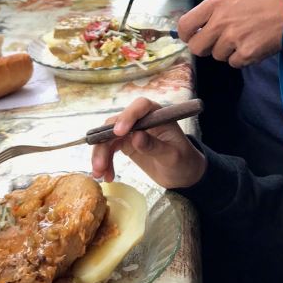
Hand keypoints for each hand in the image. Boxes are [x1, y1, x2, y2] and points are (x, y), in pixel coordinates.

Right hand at [90, 96, 205, 187]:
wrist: (182, 173)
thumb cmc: (183, 161)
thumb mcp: (172, 156)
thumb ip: (155, 146)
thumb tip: (136, 137)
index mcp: (157, 115)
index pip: (140, 106)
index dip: (128, 116)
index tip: (119, 132)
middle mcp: (141, 119)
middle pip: (117, 123)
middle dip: (105, 143)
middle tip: (100, 165)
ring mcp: (131, 131)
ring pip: (108, 136)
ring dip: (100, 154)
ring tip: (99, 174)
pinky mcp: (125, 143)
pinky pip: (109, 148)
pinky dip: (104, 161)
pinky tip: (105, 176)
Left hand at [178, 0, 282, 67]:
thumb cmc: (262, 1)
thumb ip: (213, 9)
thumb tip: (197, 26)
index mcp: (215, 4)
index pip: (185, 25)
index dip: (186, 35)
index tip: (191, 37)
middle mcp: (220, 22)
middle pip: (197, 47)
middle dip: (205, 47)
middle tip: (217, 42)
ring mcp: (233, 39)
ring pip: (217, 56)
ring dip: (227, 51)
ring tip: (243, 38)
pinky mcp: (246, 53)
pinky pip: (233, 63)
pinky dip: (241, 58)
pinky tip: (252, 45)